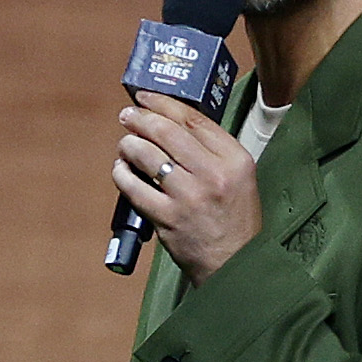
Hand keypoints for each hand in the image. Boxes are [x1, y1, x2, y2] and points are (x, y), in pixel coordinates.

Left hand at [113, 92, 260, 286]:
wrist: (235, 264)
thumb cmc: (236, 221)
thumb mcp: (240, 178)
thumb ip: (214, 151)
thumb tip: (173, 124)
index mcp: (235, 160)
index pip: (194, 119)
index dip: (164, 103)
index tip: (146, 98)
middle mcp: (213, 174)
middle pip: (166, 131)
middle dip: (140, 118)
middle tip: (128, 116)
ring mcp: (188, 196)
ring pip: (147, 154)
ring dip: (129, 144)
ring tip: (125, 144)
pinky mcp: (167, 217)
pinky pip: (134, 187)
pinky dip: (122, 174)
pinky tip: (121, 170)